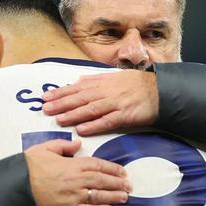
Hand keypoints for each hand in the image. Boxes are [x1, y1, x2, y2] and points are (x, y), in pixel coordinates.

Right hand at [24, 139, 130, 205]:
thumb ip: (63, 145)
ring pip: (99, 196)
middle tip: (129, 186)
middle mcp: (77, 180)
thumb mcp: (44, 148)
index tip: (122, 172)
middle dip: (118, 183)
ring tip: (124, 198)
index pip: (98, 165)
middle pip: (103, 181)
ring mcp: (74, 197)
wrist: (16, 188)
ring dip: (114, 197)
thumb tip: (78, 144)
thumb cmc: (29, 168)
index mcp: (73, 164)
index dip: (112, 169)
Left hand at [42, 70, 158, 135]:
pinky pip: (107, 121)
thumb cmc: (137, 83)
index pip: (77, 88)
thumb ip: (96, 79)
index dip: (61, 93)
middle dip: (62, 104)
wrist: (159, 91)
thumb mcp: (115, 76)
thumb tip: (78, 80)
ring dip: (73, 115)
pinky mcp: (124, 116)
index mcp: (103, 82)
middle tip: (46, 109)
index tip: (47, 97)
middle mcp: (107, 92)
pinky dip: (94, 125)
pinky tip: (81, 130)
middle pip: (81, 98)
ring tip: (59, 119)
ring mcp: (115, 104)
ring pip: (90, 109)